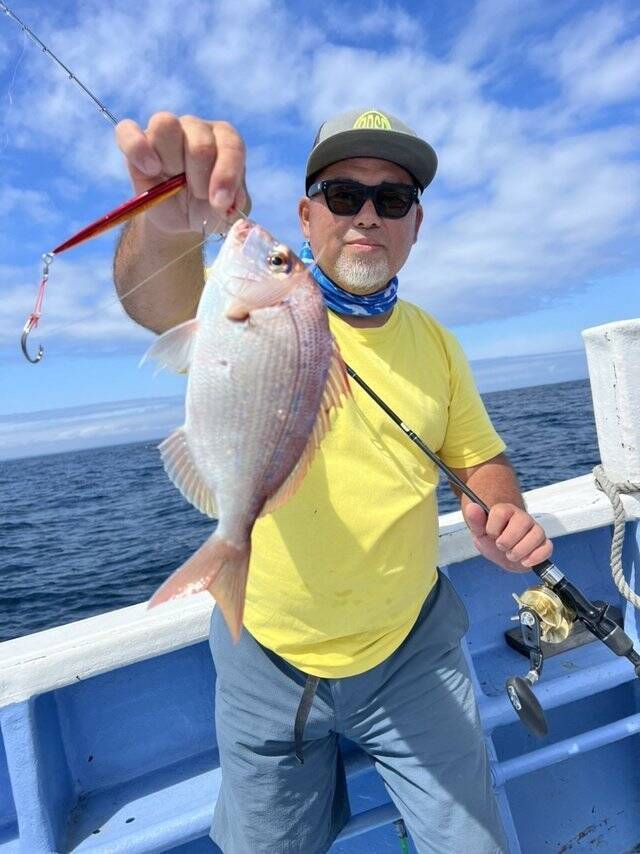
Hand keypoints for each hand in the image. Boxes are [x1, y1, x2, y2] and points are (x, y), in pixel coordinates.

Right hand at [115, 112, 249, 235]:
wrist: (181, 219)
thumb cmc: (208, 207)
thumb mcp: (228, 211)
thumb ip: (235, 203)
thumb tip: (227, 200)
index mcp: (225, 140)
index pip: (230, 144)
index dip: (226, 175)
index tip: (221, 203)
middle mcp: (196, 129)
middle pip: (199, 140)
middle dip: (200, 177)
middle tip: (198, 195)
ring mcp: (165, 132)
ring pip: (166, 125)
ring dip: (172, 162)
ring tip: (174, 184)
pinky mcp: (135, 141)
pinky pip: (127, 130)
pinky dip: (137, 149)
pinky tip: (151, 170)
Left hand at [462, 502, 552, 572]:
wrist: (501, 552)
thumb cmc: (491, 538)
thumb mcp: (479, 531)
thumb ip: (475, 520)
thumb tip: (472, 507)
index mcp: (506, 511)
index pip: (502, 512)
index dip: (493, 528)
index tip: (490, 535)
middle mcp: (523, 518)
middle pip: (522, 522)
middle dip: (507, 541)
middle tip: (501, 547)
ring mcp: (535, 530)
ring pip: (537, 534)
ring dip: (521, 550)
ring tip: (511, 555)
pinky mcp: (543, 544)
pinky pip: (547, 547)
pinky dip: (536, 557)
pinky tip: (524, 562)